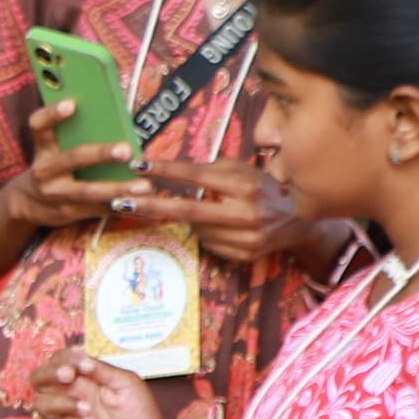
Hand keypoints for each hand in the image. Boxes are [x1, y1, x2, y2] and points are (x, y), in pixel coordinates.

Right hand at [0, 97, 140, 234]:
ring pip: (89, 190)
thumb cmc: (52, 167)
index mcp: (43, 149)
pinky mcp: (67, 212)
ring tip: (144, 186)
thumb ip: (73, 137)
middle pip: (74, 158)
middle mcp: (45, 171)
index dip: (52, 114)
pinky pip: (97, 209)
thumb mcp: (52, 150)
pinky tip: (141, 204)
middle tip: (126, 150)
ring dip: (118, 188)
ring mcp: (56, 194)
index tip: (71, 104)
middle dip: (102, 154)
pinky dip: (120, 206)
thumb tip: (113, 120)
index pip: (39, 126)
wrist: (27, 203)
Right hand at [28, 348, 169, 418]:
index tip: (79, 364)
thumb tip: (81, 359)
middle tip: (68, 377)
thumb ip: (101, 370)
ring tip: (87, 410)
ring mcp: (67, 418)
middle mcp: (70, 395)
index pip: (57, 361)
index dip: (61, 359)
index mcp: (83, 379)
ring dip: (60, 402)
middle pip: (38, 380)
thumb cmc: (141, 411)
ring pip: (40, 404)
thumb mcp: (126, 382)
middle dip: (48, 375)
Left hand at [139, 155, 302, 263]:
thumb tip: (171, 171)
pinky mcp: (242, 255)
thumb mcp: (242, 170)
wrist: (297, 222)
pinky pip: (207, 243)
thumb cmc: (262, 188)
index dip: (166, 171)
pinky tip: (212, 226)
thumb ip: (212, 170)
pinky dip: (202, 233)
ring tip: (188, 210)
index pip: (197, 176)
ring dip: (184, 219)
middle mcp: (245, 212)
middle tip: (121, 202)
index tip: (138, 164)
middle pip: (188, 210)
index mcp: (244, 184)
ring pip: (195, 228)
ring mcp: (244, 237)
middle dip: (152, 205)